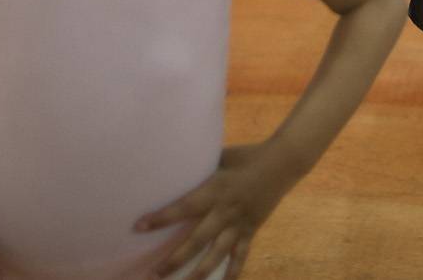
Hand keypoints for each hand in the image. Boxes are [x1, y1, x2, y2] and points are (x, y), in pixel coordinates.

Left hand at [138, 144, 294, 279]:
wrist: (284, 162)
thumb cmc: (247, 155)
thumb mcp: (221, 157)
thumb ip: (201, 167)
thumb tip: (177, 166)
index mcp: (216, 189)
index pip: (184, 207)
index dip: (161, 218)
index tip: (139, 227)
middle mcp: (226, 210)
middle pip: (197, 240)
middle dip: (175, 259)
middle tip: (154, 274)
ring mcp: (239, 223)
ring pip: (217, 254)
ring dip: (199, 272)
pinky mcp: (251, 230)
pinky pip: (241, 255)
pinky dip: (233, 271)